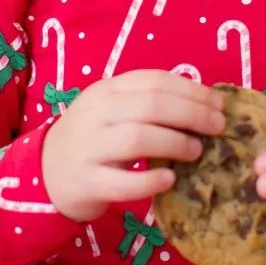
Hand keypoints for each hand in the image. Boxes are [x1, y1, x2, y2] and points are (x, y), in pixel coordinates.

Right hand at [41, 71, 225, 221]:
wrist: (47, 175)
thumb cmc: (93, 142)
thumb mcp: (113, 112)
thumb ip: (147, 105)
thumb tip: (204, 105)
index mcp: (106, 91)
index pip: (154, 81)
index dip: (192, 90)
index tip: (219, 104)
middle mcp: (95, 114)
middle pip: (151, 105)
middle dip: (192, 114)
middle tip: (217, 128)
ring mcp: (88, 148)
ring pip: (137, 138)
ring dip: (174, 142)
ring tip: (196, 151)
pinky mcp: (87, 182)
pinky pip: (123, 182)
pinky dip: (150, 180)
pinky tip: (169, 179)